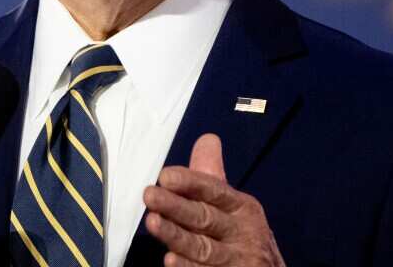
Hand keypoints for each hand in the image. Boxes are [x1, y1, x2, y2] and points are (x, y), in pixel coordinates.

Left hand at [143, 134, 284, 266]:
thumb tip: (207, 139)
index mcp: (242, 207)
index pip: (214, 190)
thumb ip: (212, 177)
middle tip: (150, 195)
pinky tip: (170, 261)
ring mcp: (236, 260)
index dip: (190, 182)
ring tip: (153, 223)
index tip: (165, 176)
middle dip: (176, 206)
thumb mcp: (233, 206)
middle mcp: (242, 233)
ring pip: (202, 247)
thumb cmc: (241, 235)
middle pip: (205, 218)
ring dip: (176, 236)